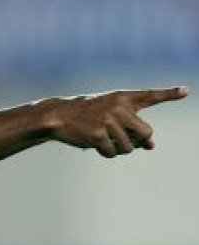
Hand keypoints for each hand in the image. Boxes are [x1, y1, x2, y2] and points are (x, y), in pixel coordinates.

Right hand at [48, 86, 187, 156]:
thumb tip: (152, 147)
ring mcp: (107, 121)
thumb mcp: (111, 114)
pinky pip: (112, 152)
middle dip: (140, 141)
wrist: (59, 115)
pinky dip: (107, 153)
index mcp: (123, 97)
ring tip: (107, 141)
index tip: (185, 91)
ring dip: (121, 149)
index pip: (150, 95)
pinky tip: (96, 145)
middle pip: (146, 132)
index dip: (169, 94)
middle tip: (128, 139)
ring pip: (130, 147)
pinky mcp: (97, 135)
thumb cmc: (88, 114)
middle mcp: (118, 107)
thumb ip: (133, 126)